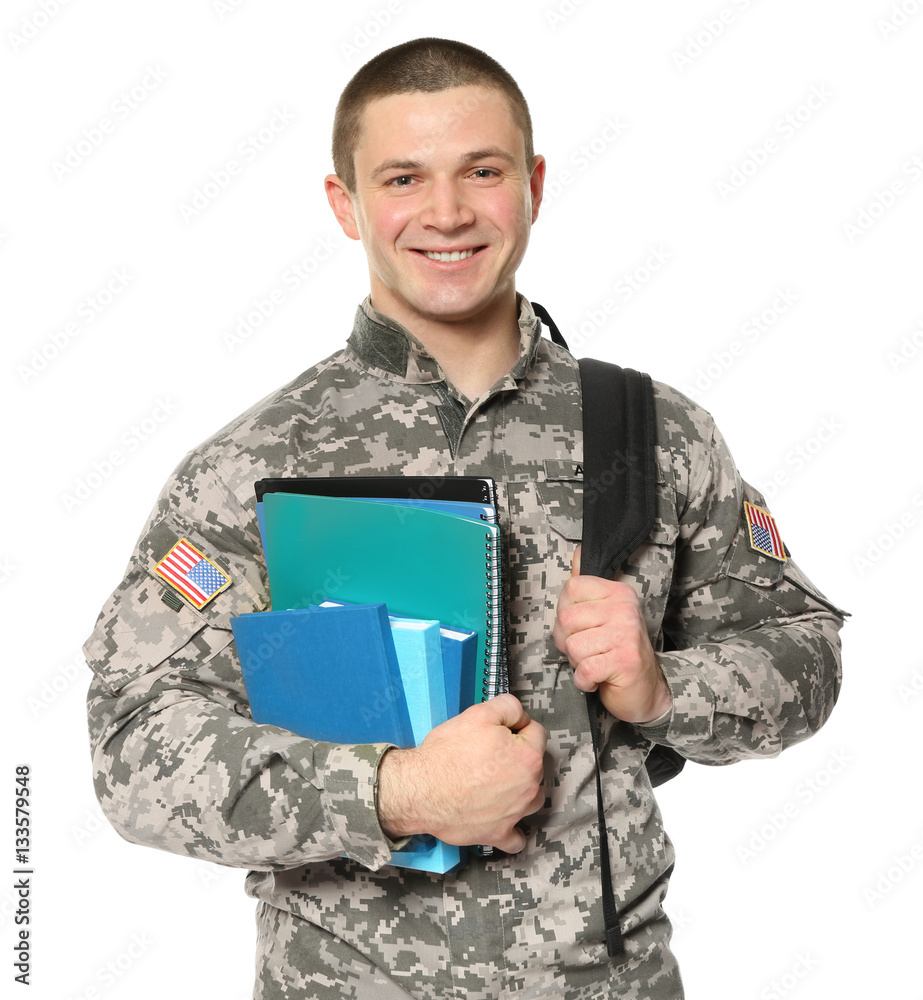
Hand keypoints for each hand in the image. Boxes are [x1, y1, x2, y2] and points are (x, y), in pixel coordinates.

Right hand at [376, 693, 546, 852]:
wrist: (420, 789)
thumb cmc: (447, 754)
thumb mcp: (478, 713)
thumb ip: (508, 707)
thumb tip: (520, 716)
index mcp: (528, 756)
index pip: (536, 733)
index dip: (518, 726)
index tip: (502, 730)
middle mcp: (529, 787)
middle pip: (536, 766)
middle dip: (520, 757)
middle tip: (493, 754)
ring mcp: (515, 814)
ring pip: (533, 800)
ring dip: (523, 791)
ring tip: (501, 784)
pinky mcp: (498, 834)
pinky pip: (517, 839)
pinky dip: (514, 830)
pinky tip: (503, 818)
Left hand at [553, 546, 671, 724]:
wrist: (648, 689)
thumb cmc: (618, 651)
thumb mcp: (604, 614)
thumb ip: (587, 586)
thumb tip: (578, 551)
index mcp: (618, 593)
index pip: (571, 588)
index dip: (565, 613)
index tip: (582, 626)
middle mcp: (625, 609)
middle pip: (565, 618)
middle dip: (568, 642)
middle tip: (589, 650)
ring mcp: (627, 634)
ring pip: (573, 646)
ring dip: (578, 663)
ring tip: (597, 662)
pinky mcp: (625, 662)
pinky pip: (584, 670)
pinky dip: (585, 681)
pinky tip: (599, 678)